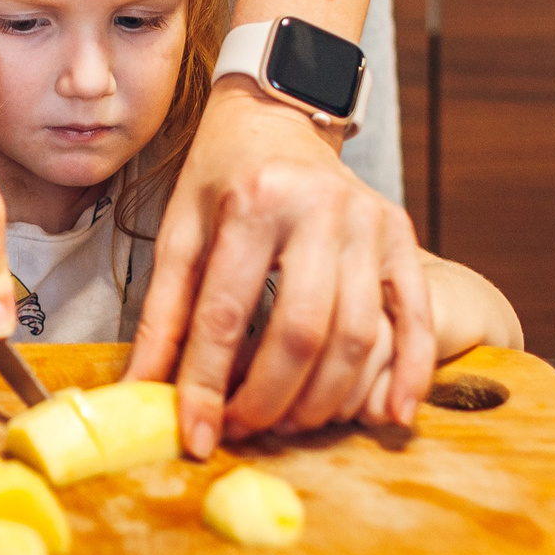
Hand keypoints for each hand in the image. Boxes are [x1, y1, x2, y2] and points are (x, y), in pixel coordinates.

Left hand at [128, 79, 437, 454]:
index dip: (207, 385)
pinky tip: (389, 417)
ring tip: (290, 425)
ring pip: (356, 336)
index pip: (226, 314)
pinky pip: (414, 316)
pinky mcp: (401, 236)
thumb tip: (141, 390)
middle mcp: (320, 209)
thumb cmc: (221, 177)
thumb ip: (163, 314)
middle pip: (300, 333)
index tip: (198, 438)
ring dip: (325, 399)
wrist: (277, 117)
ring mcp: (369, 222)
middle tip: (243, 431)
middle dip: (268, 399)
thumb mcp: (179, 232)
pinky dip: (408, 372)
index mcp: (254, 202)